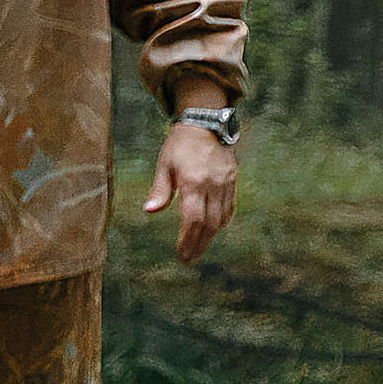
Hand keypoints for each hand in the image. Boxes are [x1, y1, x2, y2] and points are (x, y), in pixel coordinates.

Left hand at [144, 125, 236, 261]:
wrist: (205, 124)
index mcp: (194, 182)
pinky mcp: (232, 180)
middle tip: (189, 259)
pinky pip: (229, 207)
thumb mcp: (164, 165)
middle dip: (199, 244)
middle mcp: (213, 184)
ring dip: (210, 236)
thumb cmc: (179, 145)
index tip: (181, 254)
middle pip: (209, 224)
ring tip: (199, 247)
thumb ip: (160, 190)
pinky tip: (212, 229)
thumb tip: (150, 211)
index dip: (188, 240)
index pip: (193, 220)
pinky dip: (222, 221)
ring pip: (221, 218)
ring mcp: (225, 182)